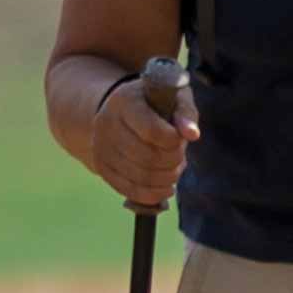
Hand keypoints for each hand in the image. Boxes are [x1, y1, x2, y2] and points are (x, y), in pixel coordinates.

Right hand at [76, 66, 195, 211]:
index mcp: (124, 102)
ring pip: (140, 178)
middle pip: (147, 157)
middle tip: (180, 156)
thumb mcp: (174, 97)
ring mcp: (99, 147)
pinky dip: (154, 194)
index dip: (173, 141)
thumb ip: (185, 112)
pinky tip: (166, 187)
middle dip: (173, 161)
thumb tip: (192, 134)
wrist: (121, 110)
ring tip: (174, 170)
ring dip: (167, 179)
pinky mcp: (101, 166)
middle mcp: (105, 123)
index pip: (152, 131)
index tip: (180, 138)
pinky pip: (130, 191)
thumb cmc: (155, 103)